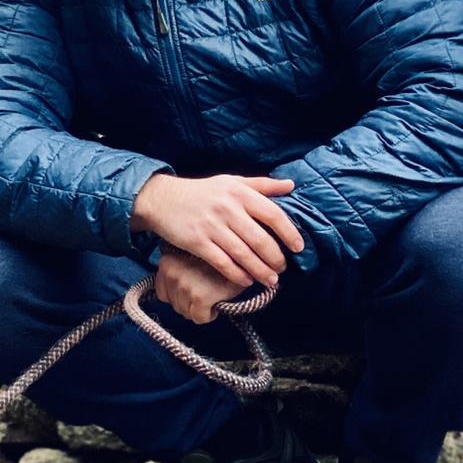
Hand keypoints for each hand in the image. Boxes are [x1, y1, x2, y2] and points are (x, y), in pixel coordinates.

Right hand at [130, 173, 304, 289]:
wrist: (163, 198)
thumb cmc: (202, 192)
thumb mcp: (231, 181)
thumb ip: (262, 184)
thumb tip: (291, 185)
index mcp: (239, 192)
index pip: (273, 214)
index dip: (289, 233)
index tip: (298, 247)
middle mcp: (228, 208)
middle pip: (260, 239)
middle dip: (275, 258)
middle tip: (282, 268)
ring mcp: (212, 226)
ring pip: (243, 254)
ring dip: (260, 270)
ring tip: (271, 280)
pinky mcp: (197, 242)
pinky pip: (222, 262)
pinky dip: (237, 274)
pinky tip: (247, 281)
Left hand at [153, 248, 248, 325]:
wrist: (245, 259)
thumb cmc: (219, 260)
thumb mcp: (192, 259)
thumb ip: (179, 271)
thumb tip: (173, 293)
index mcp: (166, 262)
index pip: (162, 293)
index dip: (180, 295)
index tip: (194, 288)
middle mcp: (171, 273)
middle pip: (174, 305)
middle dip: (189, 303)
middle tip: (205, 291)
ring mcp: (184, 285)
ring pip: (186, 313)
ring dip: (198, 308)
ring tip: (211, 293)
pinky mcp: (199, 297)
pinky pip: (199, 318)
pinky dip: (209, 315)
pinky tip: (217, 300)